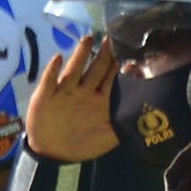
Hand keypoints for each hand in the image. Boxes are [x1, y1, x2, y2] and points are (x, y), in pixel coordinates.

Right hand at [24, 34, 118, 162]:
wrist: (52, 153)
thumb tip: (145, 122)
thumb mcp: (106, 139)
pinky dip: (52, 70)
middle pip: (95, 69)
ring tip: (87, 39)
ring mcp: (65, 91)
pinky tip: (58, 58)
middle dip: (104, 54)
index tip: (129, 51)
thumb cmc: (82, 144)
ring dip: (80, 55)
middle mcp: (83, 91)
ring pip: (74, 69)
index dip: (119, 66)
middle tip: (112, 37)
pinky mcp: (45, 95)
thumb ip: (124, 129)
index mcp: (98, 99)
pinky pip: (49, 80)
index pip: (111, 78)